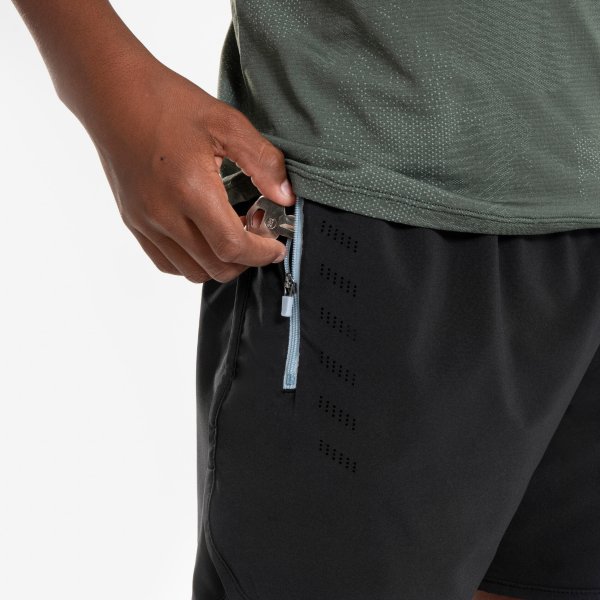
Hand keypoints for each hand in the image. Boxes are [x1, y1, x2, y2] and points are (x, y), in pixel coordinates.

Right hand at [93, 59, 295, 282]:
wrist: (112, 93)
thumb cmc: (167, 102)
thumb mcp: (226, 122)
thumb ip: (262, 162)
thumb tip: (285, 196)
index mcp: (190, 189)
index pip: (233, 247)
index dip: (261, 254)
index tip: (276, 247)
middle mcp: (164, 214)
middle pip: (215, 267)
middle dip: (246, 261)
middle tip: (258, 238)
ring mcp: (144, 222)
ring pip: (191, 271)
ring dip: (220, 263)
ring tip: (231, 236)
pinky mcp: (133, 221)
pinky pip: (166, 262)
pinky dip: (192, 261)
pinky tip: (203, 237)